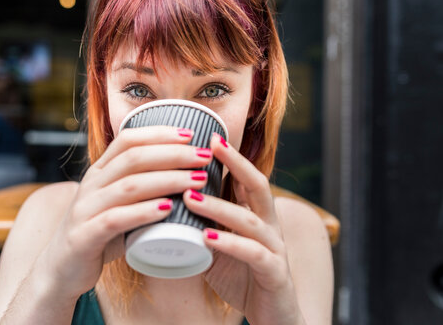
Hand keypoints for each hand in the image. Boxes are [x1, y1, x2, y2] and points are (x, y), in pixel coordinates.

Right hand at [33, 126, 213, 299]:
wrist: (62, 268)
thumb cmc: (101, 233)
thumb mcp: (118, 203)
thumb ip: (141, 186)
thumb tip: (186, 172)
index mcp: (99, 171)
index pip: (128, 140)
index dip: (159, 133)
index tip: (191, 134)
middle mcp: (91, 184)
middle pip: (134, 158)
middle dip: (173, 154)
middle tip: (204, 157)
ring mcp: (86, 209)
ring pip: (129, 186)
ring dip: (167, 180)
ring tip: (196, 180)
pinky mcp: (84, 236)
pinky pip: (115, 219)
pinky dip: (143, 212)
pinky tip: (167, 208)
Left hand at [183, 133, 304, 324]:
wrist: (273, 317)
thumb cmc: (242, 276)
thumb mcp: (219, 246)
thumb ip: (202, 224)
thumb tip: (167, 206)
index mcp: (257, 216)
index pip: (245, 179)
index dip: (230, 157)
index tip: (208, 135)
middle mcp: (269, 226)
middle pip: (257, 186)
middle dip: (236, 163)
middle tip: (209, 146)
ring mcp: (274, 248)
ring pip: (249, 220)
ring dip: (219, 207)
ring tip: (190, 198)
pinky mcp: (274, 273)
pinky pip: (254, 254)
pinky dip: (230, 244)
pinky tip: (206, 238)